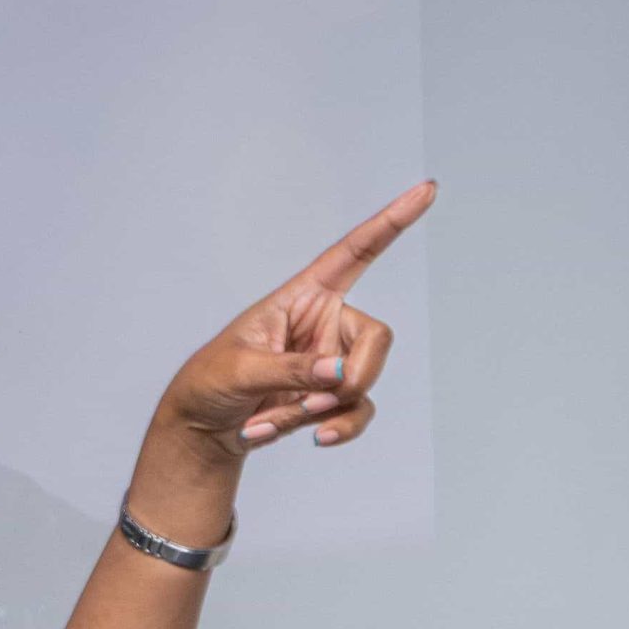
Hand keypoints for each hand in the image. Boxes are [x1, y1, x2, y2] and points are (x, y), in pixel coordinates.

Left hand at [158, 179, 436, 460]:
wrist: (202, 428)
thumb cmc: (210, 382)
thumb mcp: (240, 370)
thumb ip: (291, 370)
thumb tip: (340, 375)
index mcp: (303, 297)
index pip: (353, 253)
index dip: (390, 222)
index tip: (426, 190)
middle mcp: (326, 324)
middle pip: (376, 338)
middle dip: (355, 376)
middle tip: (316, 402)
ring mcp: (332, 362)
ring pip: (365, 382)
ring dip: (326, 409)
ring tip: (276, 418)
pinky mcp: (332, 397)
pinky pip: (356, 413)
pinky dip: (333, 430)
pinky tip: (300, 438)